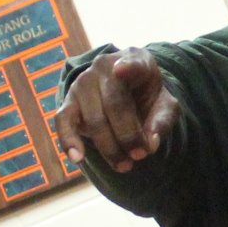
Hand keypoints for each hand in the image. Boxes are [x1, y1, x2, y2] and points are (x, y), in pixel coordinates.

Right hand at [54, 47, 179, 171]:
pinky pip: (63, 121)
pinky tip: (77, 158)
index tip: (122, 69)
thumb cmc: (147, 97)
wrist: (124, 93)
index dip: (128, 66)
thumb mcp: (164, 106)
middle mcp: (104, 66)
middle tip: (140, 156)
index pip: (132, 62)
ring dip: (109, 147)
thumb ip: (162, 121)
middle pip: (115, 103)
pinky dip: (68, 140)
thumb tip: (149, 144)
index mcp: (135, 60)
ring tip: (124, 166)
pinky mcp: (68, 101)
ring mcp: (83, 82)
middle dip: (128, 135)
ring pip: (93, 119)